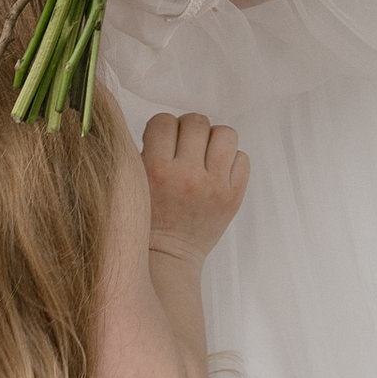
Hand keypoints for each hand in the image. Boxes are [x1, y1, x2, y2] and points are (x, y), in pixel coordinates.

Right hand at [141, 112, 248, 266]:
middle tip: (185, 145)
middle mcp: (187, 175)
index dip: (162, 127)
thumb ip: (145, 151)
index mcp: (156, 170)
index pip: (164, 121)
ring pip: (225, 134)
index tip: (162, 140)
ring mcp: (214, 186)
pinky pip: (242, 158)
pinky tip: (217, 171)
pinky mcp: (234, 197)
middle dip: (189, 130)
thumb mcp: (134, 183)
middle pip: (197, 122)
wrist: (168, 256)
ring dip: (214, 139)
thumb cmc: (148, 218)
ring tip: (205, 154)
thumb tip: (165, 126)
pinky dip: (231, 160)